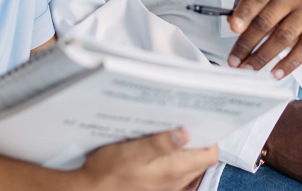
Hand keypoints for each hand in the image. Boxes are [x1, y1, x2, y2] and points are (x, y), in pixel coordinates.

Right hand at [76, 127, 217, 190]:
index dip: (210, 136)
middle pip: (200, 159)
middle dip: (198, 139)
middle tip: (187, 118)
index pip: (208, 155)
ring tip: (174, 126)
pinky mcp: (156, 186)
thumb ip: (160, 143)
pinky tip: (160, 143)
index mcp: (174, 171)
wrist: (92, 190)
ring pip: (188, 164)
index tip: (202, 119)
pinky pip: (174, 170)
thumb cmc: (110, 172)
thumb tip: (185, 132)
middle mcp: (175, 181)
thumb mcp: (134, 151)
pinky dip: (173, 155)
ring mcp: (167, 186)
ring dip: (185, 147)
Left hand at [227, 0, 301, 78]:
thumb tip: (231, 21)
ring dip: (263, 56)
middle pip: (267, 20)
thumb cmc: (279, 2)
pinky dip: (288, 64)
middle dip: (248, 43)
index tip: (234, 28)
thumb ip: (243, 6)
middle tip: (236, 59)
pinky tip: (276, 73)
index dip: (244, 13)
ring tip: (250, 68)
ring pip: (283, 37)